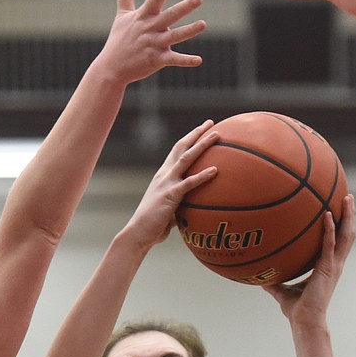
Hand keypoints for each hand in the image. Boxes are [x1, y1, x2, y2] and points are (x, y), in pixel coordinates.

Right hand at [97, 0, 205, 86]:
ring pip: (174, 36)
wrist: (111, 68)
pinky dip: (186, 60)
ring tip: (203, 24)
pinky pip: (173, 59)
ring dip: (189, 31)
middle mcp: (150, 29)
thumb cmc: (118, 41)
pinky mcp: (156, 60)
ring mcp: (153, 45)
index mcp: (143, 17)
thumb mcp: (121, 16)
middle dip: (184, 7)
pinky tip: (199, 60)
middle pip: (169, 16)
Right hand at [126, 120, 218, 247]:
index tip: (203, 129)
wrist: (138, 233)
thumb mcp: (170, 209)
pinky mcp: (170, 195)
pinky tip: (215, 170)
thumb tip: (197, 207)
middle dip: (196, 133)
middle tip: (211, 123)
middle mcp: (164, 174)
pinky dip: (202, 176)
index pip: (177, 151)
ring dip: (202, 145)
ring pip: (186, 158)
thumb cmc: (154, 226)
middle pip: (182, 147)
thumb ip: (182, 203)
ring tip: (217, 136)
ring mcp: (166, 183)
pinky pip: (188, 183)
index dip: (190, 139)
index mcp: (163, 175)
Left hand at [264, 194, 355, 322]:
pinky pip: (330, 244)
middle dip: (349, 215)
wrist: (304, 321)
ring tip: (348, 199)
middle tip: (348, 197)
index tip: (339, 209)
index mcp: (327, 266)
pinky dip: (329, 229)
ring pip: (346, 236)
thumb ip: (274, 281)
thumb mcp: (282, 290)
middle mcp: (334, 263)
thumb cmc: (296, 309)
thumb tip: (259, 276)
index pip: (337, 241)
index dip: (340, 226)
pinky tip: (326, 214)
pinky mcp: (328, 269)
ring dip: (348, 217)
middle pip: (347, 234)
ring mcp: (333, 266)